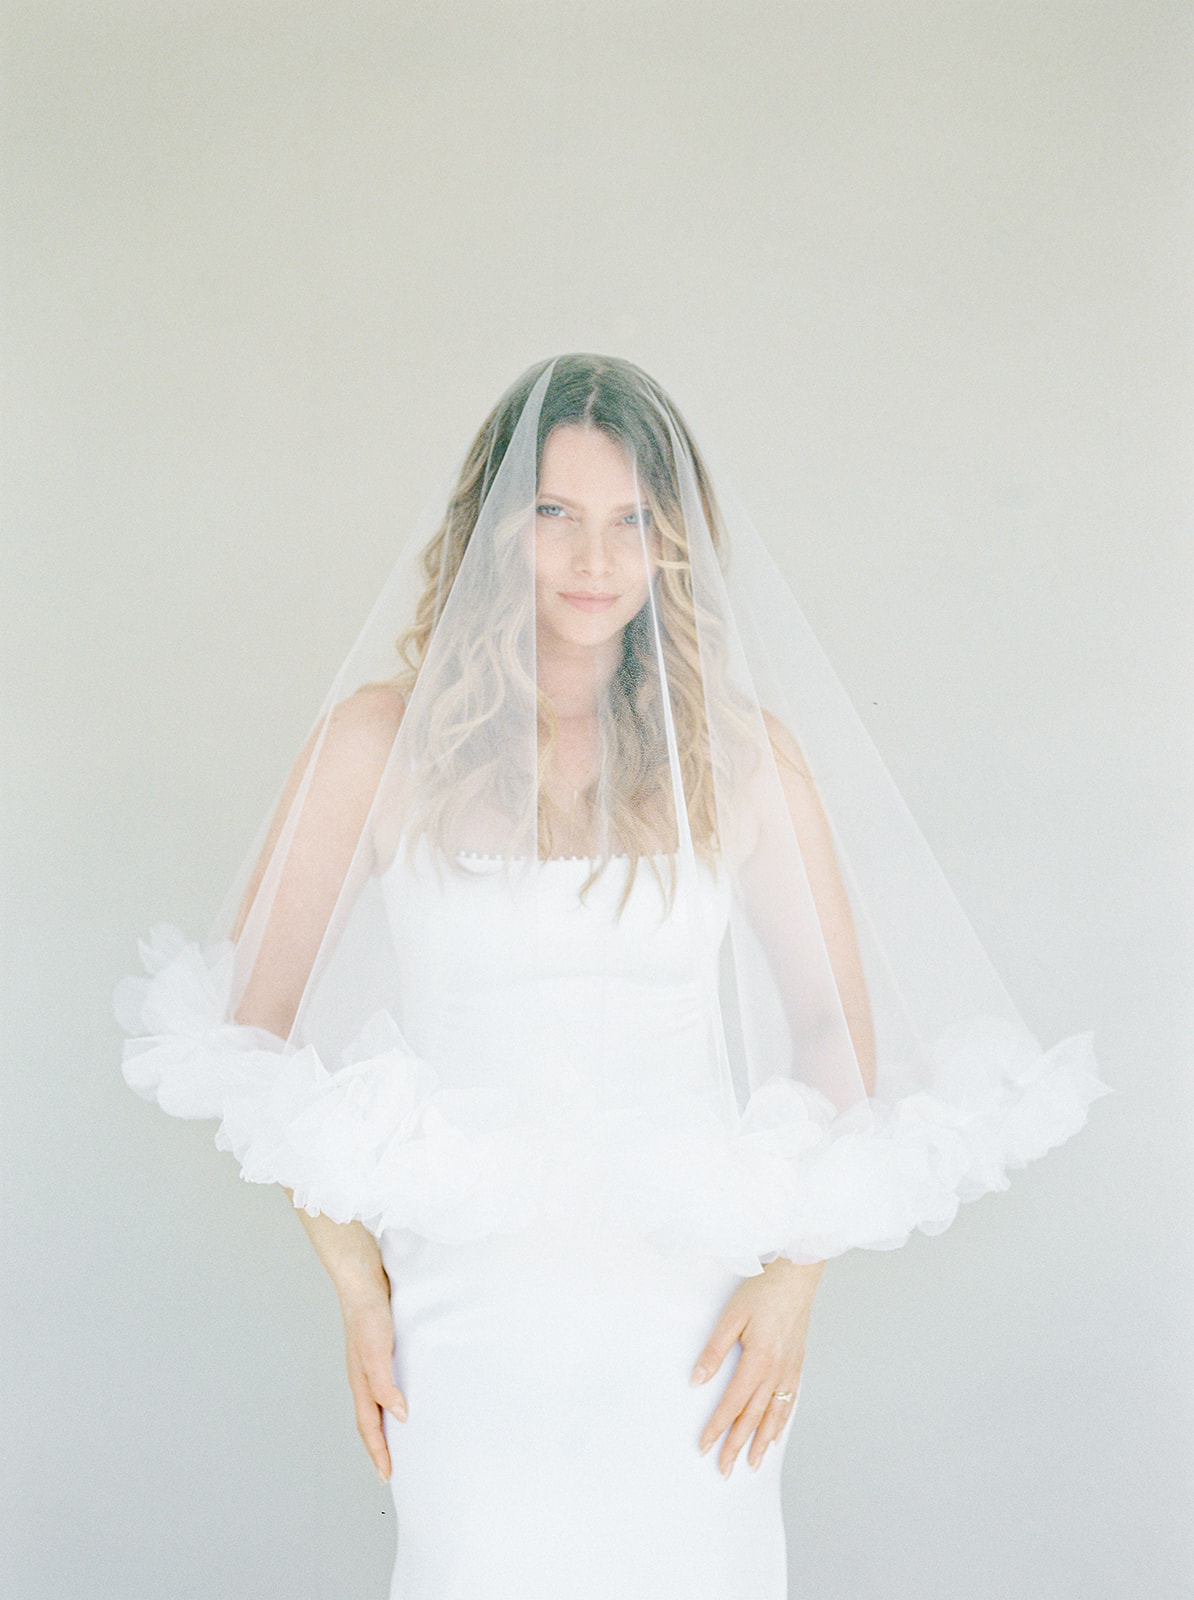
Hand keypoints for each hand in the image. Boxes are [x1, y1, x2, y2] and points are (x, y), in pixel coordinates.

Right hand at [339, 1277, 407, 1484]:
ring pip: (379, 1402)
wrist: (363, 1280)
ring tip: (402, 1439)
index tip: (386, 1478)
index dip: (378, 1453)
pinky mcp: (381, 1349)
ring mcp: (372, 1364)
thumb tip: (400, 1416)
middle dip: (380, 1446)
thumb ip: (385, 1386)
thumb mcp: (377, 1354)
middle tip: (391, 1467)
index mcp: (360, 1383)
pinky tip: (409, 1393)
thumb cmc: (367, 1315)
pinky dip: (395, 1398)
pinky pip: (388, 1383)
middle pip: (371, 1420)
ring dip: (388, 1423)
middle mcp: (364, 1377)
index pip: (369, 1427)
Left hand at [690, 1257, 822, 1475]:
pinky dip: (780, 1424)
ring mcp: (790, 1371)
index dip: (717, 1427)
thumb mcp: (731, 1316)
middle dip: (736, 1445)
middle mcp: (777, 1372)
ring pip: (773, 1416)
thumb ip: (714, 1350)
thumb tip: (696, 1380)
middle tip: (724, 1469)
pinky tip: (774, 1437)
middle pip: (753, 1418)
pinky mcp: (797, 1366)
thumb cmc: (763, 1292)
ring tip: (751, 1464)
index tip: (704, 1446)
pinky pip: (789, 1403)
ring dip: (760, 1443)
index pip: (732, 1403)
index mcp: (758, 1361)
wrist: (797, 1277)